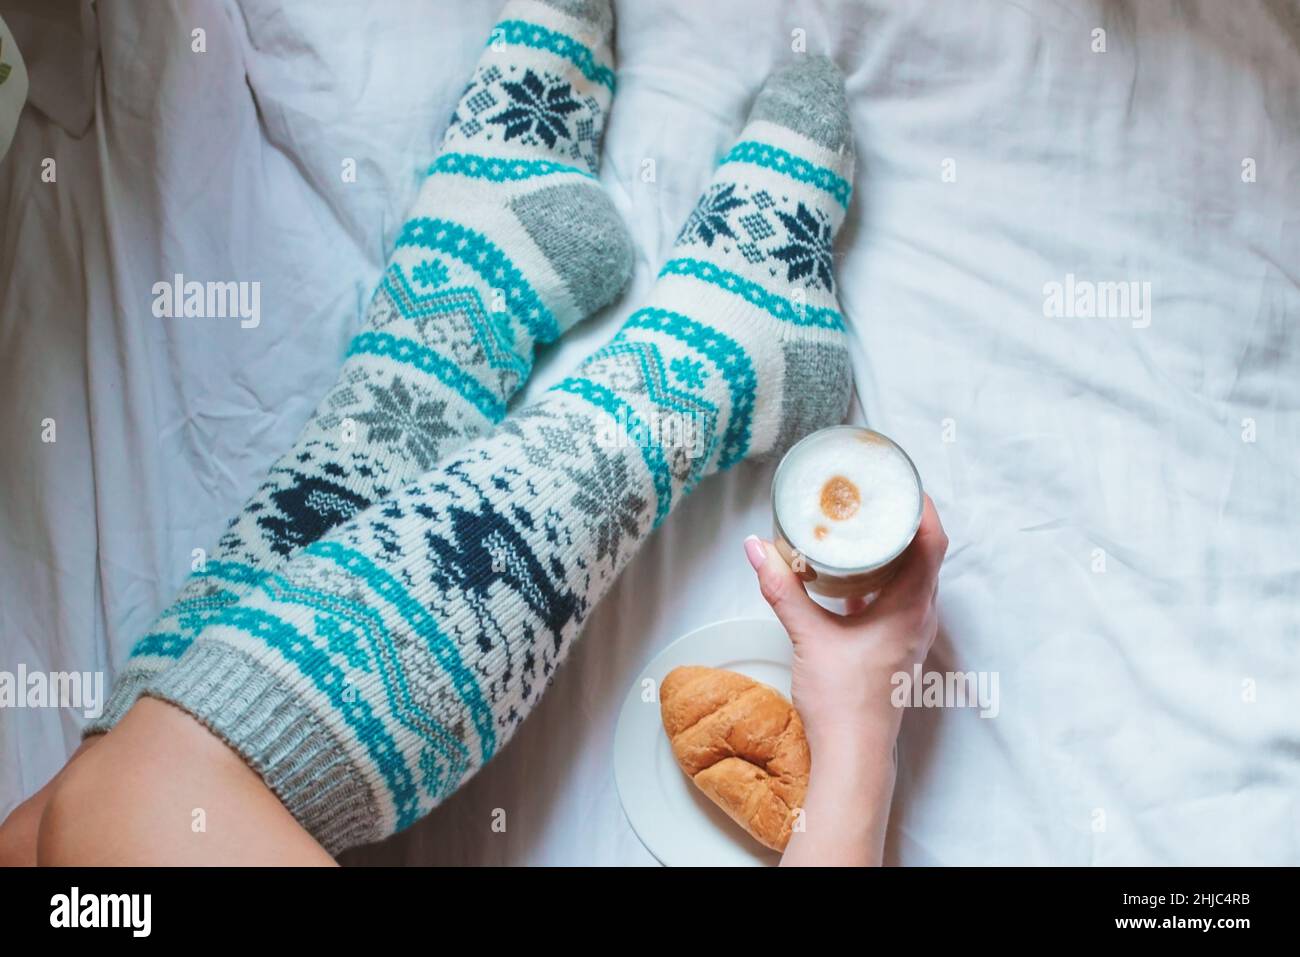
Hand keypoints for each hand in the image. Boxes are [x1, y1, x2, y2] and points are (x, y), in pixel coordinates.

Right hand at [744, 494, 947, 864]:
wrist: (853, 756)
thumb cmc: (842, 700)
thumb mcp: (808, 635)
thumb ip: (781, 588)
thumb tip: (755, 547)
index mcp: (912, 606)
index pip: (932, 540)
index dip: (921, 505)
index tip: (899, 480)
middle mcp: (921, 616)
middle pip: (925, 553)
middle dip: (902, 520)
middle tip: (873, 493)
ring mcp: (911, 633)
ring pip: (912, 577)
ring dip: (892, 550)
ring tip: (861, 524)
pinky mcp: (896, 646)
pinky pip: (898, 598)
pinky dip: (880, 577)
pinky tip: (849, 573)